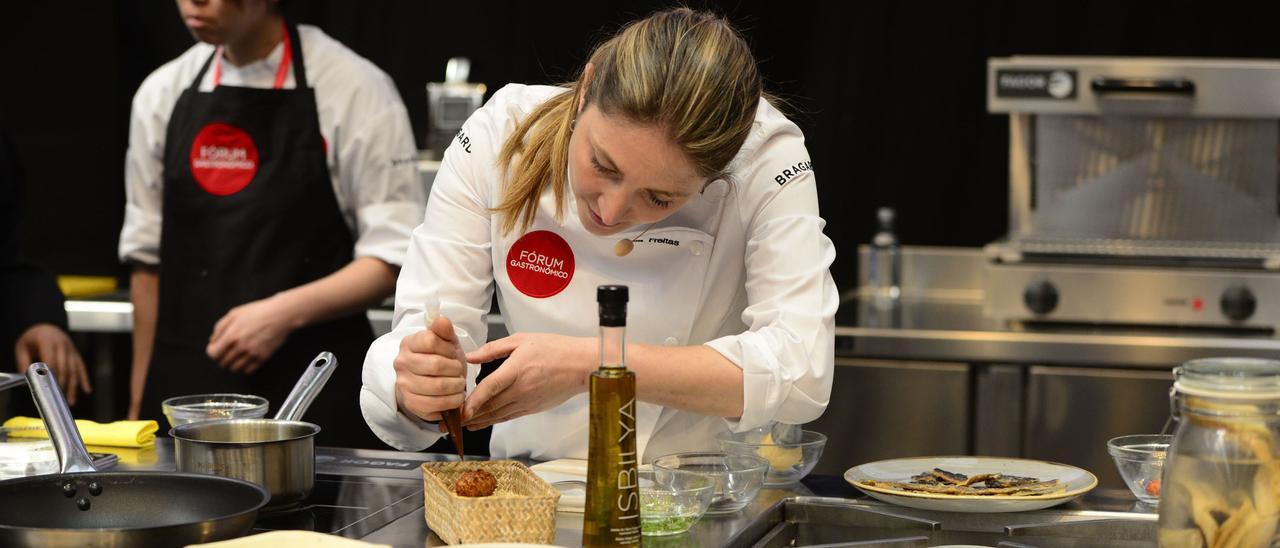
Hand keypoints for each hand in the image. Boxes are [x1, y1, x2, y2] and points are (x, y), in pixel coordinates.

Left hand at [15, 323, 91, 405]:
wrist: (46, 325)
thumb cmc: (32, 338)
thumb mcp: (22, 347)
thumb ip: (23, 363)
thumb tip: (26, 380)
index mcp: (47, 341)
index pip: (51, 360)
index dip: (51, 375)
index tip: (49, 388)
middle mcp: (62, 344)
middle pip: (64, 367)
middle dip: (62, 384)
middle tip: (59, 399)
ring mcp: (71, 349)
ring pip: (74, 370)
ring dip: (73, 386)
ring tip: (71, 401)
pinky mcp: (76, 354)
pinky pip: (81, 367)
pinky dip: (85, 379)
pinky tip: (87, 390)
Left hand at [206, 296, 294, 373]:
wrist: (281, 315)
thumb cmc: (258, 311)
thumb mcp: (235, 313)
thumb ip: (220, 327)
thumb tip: (212, 340)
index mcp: (231, 335)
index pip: (213, 354)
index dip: (213, 352)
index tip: (217, 349)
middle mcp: (241, 346)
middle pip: (223, 363)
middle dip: (222, 358)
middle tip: (228, 351)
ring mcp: (252, 353)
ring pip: (234, 369)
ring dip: (233, 364)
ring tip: (238, 355)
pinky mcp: (263, 358)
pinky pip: (248, 370)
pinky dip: (245, 367)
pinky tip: (247, 358)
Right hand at [394, 316, 467, 423]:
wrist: (430, 383)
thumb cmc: (441, 360)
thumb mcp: (446, 342)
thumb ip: (444, 330)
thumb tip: (441, 319)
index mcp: (409, 343)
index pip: (431, 340)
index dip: (449, 348)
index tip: (454, 354)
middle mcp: (402, 363)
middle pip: (436, 364)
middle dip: (456, 369)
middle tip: (460, 372)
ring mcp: (404, 384)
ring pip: (437, 386)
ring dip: (456, 386)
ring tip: (459, 384)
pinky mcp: (411, 403)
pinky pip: (436, 404)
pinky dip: (452, 401)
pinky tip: (456, 396)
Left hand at [461, 333, 592, 429]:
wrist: (582, 366)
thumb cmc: (555, 349)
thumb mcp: (522, 339)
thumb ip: (493, 348)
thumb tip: (470, 356)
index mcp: (517, 369)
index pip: (491, 388)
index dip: (473, 401)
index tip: (460, 410)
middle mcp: (521, 389)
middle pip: (490, 406)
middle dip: (468, 415)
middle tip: (449, 421)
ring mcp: (527, 401)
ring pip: (498, 415)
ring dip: (479, 421)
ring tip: (462, 426)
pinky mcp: (533, 408)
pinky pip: (509, 416)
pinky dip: (494, 421)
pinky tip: (483, 422)